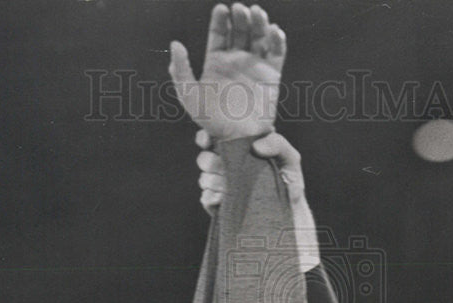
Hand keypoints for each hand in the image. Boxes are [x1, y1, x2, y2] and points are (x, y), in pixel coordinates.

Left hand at [169, 3, 285, 140]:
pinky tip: (274, 31)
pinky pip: (277, 53)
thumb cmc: (211, 121)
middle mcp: (237, 60)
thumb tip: (175, 43)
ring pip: (259, 36)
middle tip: (241, 10)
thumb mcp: (189, 96)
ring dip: (259, 22)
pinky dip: (278, 40)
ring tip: (257, 12)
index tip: (221, 9)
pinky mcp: (272, 75)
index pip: (219, 33)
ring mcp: (255, 66)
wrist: (238, 139)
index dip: (221, 19)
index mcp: (217, 61)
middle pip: (240, 30)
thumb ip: (181, 70)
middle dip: (241, 17)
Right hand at [196, 128, 318, 271]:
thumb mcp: (290, 159)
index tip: (208, 142)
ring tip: (230, 187)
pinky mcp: (219, 205)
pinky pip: (205, 198)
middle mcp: (227, 166)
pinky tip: (225, 199)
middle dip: (211, 163)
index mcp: (240, 150)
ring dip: (214, 182)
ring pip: (204, 179)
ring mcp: (221, 186)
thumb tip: (255, 146)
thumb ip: (277, 143)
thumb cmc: (290, 183)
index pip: (212, 137)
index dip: (205, 138)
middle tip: (224, 168)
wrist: (289, 214)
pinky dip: (213, 198)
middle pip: (203, 159)